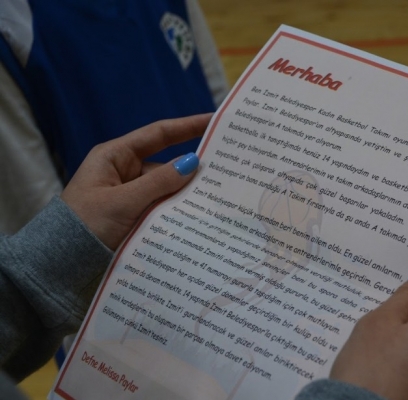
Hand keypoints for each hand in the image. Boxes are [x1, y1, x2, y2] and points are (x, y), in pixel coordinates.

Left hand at [61, 114, 211, 249]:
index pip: (158, 134)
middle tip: (226, 170)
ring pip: (167, 190)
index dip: (187, 126)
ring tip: (217, 199)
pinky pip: (162, 209)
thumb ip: (159, 182)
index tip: (214, 120)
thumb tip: (192, 163)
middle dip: (192, 170)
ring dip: (186, 196)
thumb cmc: (85, 225)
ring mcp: (131, 196)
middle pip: (167, 165)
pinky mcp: (135, 217)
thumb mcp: (123, 202)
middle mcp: (124, 173)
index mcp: (115, 157)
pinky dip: (177, 212)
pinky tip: (198, 217)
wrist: (60, 265)